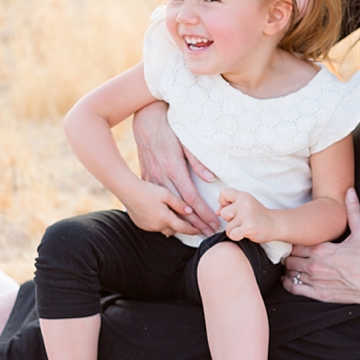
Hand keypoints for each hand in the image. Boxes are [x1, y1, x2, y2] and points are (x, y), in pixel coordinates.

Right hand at [123, 181, 201, 236]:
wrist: (128, 191)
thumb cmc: (148, 190)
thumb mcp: (167, 195)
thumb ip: (179, 204)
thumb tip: (191, 211)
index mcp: (166, 219)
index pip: (183, 228)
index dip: (193, 230)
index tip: (199, 231)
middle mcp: (157, 226)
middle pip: (174, 231)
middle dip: (182, 228)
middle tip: (190, 225)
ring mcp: (148, 226)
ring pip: (164, 230)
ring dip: (171, 226)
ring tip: (176, 221)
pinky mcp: (141, 224)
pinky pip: (154, 227)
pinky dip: (160, 224)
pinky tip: (161, 217)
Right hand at [132, 102, 220, 234]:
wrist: (145, 126)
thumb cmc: (169, 133)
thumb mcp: (186, 145)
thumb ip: (198, 162)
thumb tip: (211, 179)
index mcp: (174, 170)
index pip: (192, 198)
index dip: (204, 213)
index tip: (214, 223)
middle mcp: (162, 179)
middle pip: (181, 207)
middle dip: (197, 223)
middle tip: (210, 233)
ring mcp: (152, 180)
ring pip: (167, 207)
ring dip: (182, 221)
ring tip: (196, 232)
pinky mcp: (147, 180)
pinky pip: (156, 202)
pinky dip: (166, 213)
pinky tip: (174, 223)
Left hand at [218, 189, 277, 243]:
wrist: (276, 224)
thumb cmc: (257, 215)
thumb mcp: (244, 205)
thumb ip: (230, 205)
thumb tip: (217, 212)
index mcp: (243, 196)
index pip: (224, 193)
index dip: (223, 202)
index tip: (233, 208)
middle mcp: (244, 203)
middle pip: (223, 213)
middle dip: (230, 220)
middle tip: (242, 220)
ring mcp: (247, 215)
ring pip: (228, 227)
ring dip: (234, 230)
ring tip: (245, 227)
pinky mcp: (248, 227)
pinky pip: (232, 234)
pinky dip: (237, 237)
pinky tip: (245, 233)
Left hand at [282, 190, 359, 303]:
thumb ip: (352, 211)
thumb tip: (350, 192)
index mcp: (322, 250)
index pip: (296, 245)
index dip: (294, 243)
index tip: (295, 242)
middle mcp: (315, 266)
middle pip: (291, 260)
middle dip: (290, 257)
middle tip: (291, 254)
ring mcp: (317, 282)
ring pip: (292, 274)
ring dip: (289, 270)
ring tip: (290, 267)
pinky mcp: (321, 295)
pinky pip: (296, 289)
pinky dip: (290, 284)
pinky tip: (289, 281)